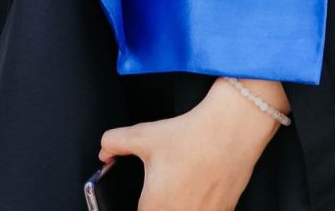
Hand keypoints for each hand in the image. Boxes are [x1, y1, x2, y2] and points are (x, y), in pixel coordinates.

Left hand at [100, 82, 281, 210]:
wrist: (230, 132)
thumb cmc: (189, 136)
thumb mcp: (141, 135)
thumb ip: (113, 143)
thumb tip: (104, 153)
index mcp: (156, 206)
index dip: (137, 207)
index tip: (143, 199)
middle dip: (158, 204)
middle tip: (162, 188)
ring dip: (179, 205)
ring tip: (180, 186)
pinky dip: (200, 205)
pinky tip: (199, 190)